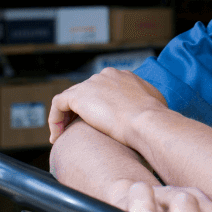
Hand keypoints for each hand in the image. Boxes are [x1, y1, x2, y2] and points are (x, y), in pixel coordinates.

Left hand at [48, 68, 165, 144]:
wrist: (146, 120)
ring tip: (64, 136)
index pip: (103, 89)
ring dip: (65, 117)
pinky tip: (57, 136)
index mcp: (124, 77)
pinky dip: (55, 119)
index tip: (97, 124)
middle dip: (80, 112)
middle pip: (86, 92)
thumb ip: (147, 103)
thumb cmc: (155, 118)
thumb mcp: (157, 105)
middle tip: (77, 131)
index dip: (97, 107)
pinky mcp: (78, 95)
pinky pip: (58, 104)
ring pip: (70, 98)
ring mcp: (91, 83)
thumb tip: (149, 112)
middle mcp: (106, 75)